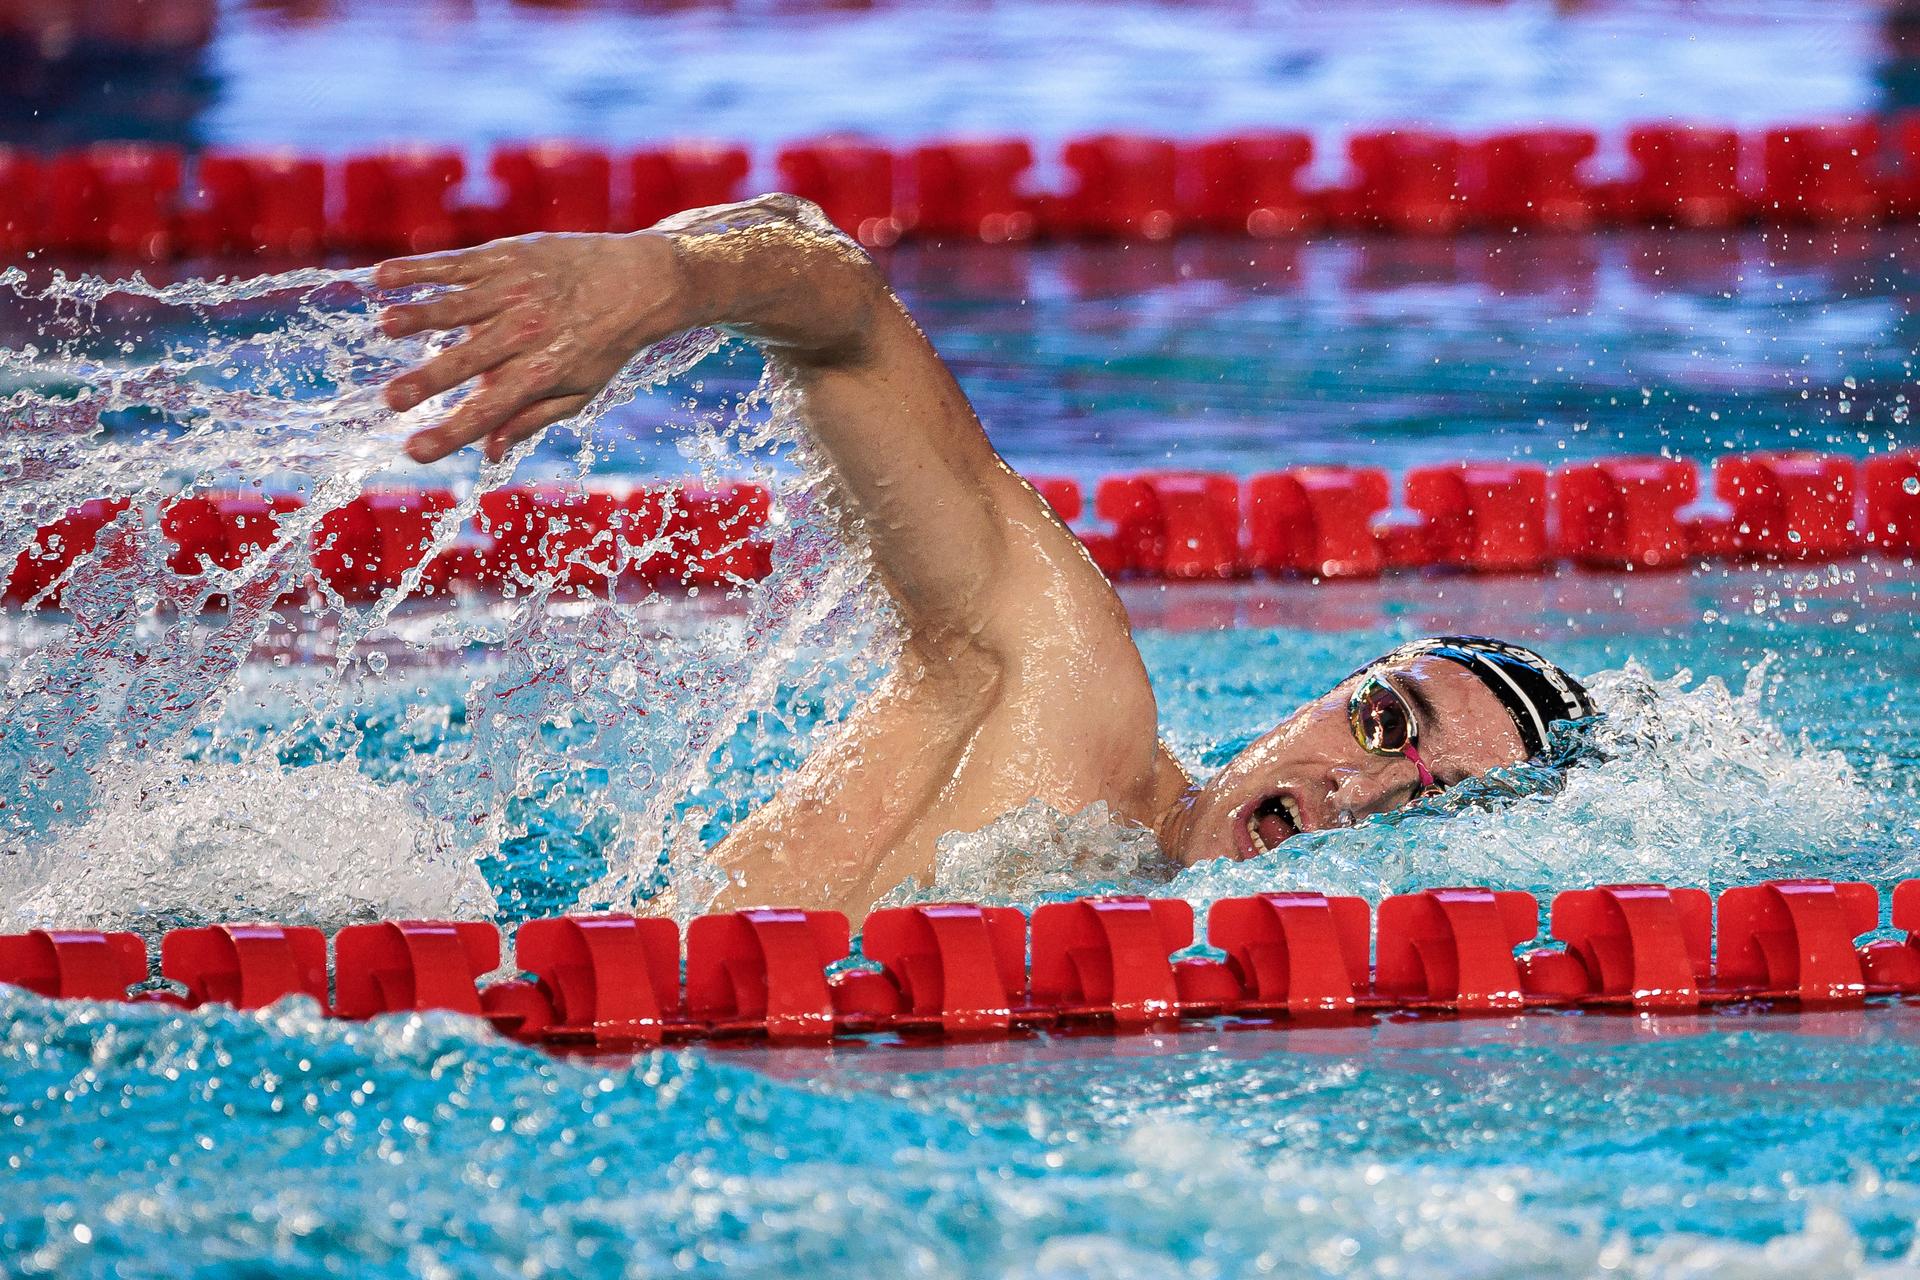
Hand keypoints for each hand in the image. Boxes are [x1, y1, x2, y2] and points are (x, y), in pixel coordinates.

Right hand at [375, 232, 686, 463]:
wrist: (640, 280)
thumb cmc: (605, 344)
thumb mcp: (580, 391)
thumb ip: (532, 419)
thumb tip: (490, 452)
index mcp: (539, 373)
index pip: (487, 411)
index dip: (450, 433)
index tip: (414, 451)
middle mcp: (524, 333)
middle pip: (467, 361)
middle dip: (427, 381)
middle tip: (390, 399)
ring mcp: (513, 291)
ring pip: (457, 306)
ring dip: (419, 316)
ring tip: (385, 328)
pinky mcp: (506, 256)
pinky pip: (455, 264)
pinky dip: (419, 269)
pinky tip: (382, 278)